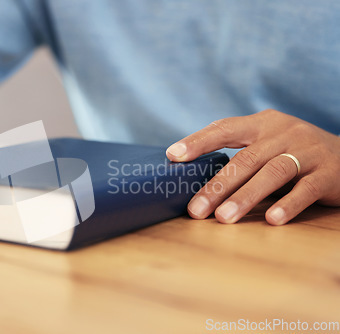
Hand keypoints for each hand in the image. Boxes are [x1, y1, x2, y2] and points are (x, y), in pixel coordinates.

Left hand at [166, 109, 339, 224]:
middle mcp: (284, 132)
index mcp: (263, 124)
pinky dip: (288, 204)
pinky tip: (272, 220)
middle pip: (245, 159)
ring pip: (272, 173)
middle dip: (217, 186)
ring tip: (224, 218)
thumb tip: (192, 178)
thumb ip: (239, 154)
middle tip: (195, 210)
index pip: (225, 128)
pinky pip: (306, 189)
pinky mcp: (329, 172)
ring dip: (246, 197)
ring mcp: (308, 151)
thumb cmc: (293, 154)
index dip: (198, 141)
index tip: (173, 156)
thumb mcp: (267, 144)